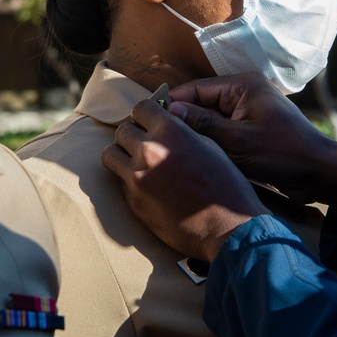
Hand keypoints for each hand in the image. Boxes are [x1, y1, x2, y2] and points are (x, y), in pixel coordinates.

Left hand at [102, 97, 268, 261]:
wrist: (225, 228)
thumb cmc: (225, 186)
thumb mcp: (210, 146)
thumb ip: (182, 129)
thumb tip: (166, 119)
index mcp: (170, 132)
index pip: (140, 108)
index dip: (146, 114)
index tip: (149, 120)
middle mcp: (149, 151)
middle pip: (122, 131)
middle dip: (133, 134)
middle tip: (145, 143)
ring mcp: (137, 178)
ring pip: (110, 154)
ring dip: (122, 155)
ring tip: (136, 162)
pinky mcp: (133, 202)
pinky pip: (121, 182)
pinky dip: (130, 180)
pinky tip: (149, 187)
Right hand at [167, 72, 336, 205]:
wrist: (318, 172)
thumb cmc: (283, 154)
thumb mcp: (237, 141)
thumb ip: (202, 125)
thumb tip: (170, 113)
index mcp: (243, 85)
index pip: (195, 89)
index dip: (172, 105)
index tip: (150, 120)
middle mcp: (245, 91)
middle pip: (201, 102)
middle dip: (183, 120)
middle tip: (159, 138)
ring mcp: (249, 109)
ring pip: (210, 117)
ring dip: (197, 132)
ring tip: (174, 148)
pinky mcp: (252, 126)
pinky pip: (223, 128)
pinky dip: (211, 139)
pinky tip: (198, 154)